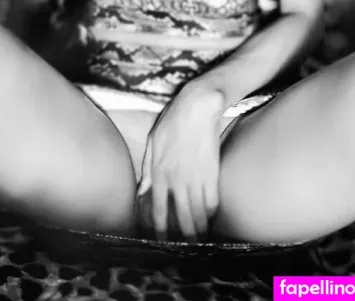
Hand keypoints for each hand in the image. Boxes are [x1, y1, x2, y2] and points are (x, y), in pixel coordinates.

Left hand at [137, 85, 223, 241]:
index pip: (157, 208)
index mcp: (159, 172)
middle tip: (185, 248)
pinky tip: (209, 217)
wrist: (197, 107)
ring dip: (198, 229)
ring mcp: (196, 177)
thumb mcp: (152, 142)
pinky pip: (212, 200)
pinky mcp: (212, 172)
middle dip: (183, 236)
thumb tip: (142, 189)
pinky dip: (211, 212)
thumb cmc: (172, 122)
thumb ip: (148, 169)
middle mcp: (177, 179)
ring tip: (199, 239)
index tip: (161, 240)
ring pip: (198, 212)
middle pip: (180, 216)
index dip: (159, 228)